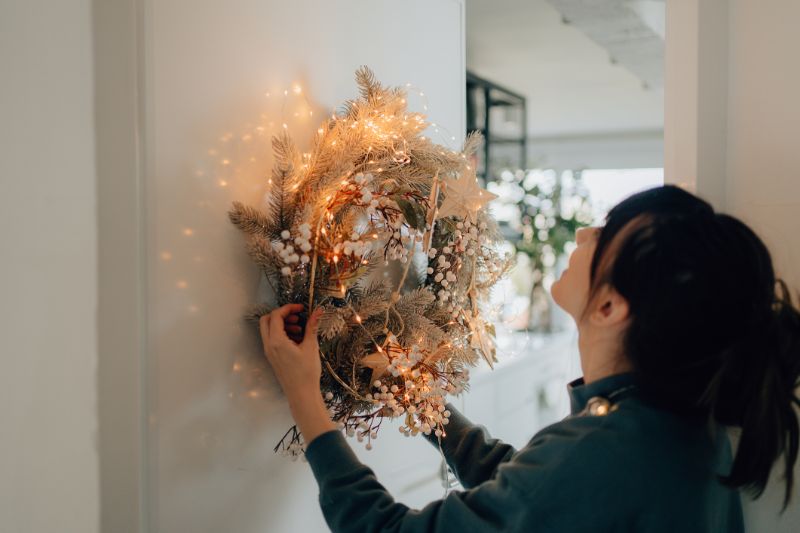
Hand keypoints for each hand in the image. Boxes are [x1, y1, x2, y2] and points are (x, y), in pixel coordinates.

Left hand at [259, 303, 335, 443]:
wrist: (301, 394)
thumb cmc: (306, 372)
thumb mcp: (311, 347)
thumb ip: (312, 326)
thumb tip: (318, 311)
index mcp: (276, 341)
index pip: (276, 316)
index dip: (288, 308)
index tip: (301, 308)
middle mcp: (269, 345)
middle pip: (267, 320)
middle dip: (282, 315)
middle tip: (297, 316)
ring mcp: (269, 352)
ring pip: (269, 330)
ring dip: (282, 324)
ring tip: (300, 329)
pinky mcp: (272, 357)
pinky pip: (272, 340)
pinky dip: (282, 334)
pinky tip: (298, 339)